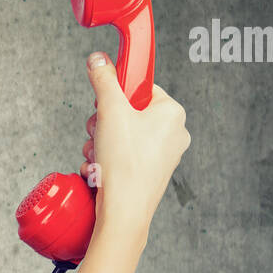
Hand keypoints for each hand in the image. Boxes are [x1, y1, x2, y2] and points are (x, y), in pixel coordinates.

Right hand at [77, 51, 189, 237]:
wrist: (124, 213)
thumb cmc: (125, 164)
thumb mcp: (109, 111)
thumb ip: (104, 80)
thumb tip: (98, 59)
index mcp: (173, 112)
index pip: (141, 87)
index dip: (116, 94)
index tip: (105, 104)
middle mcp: (174, 133)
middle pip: (127, 112)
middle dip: (103, 123)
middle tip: (99, 134)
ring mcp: (163, 155)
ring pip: (121, 135)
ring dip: (100, 142)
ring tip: (98, 156)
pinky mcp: (150, 173)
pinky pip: (123, 155)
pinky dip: (105, 159)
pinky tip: (99, 169)